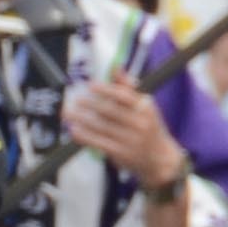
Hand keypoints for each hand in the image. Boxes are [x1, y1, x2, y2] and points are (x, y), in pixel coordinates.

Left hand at [62, 76, 184, 185]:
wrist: (160, 159)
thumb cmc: (148, 127)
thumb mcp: (144, 106)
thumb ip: (127, 88)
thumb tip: (115, 67)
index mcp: (145, 108)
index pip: (124, 96)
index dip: (106, 90)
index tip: (90, 85)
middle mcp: (139, 123)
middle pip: (110, 111)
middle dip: (90, 105)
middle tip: (76, 99)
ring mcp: (130, 140)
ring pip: (101, 127)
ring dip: (82, 119)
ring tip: (67, 113)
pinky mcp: (121, 153)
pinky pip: (99, 142)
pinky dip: (85, 136)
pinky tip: (74, 130)